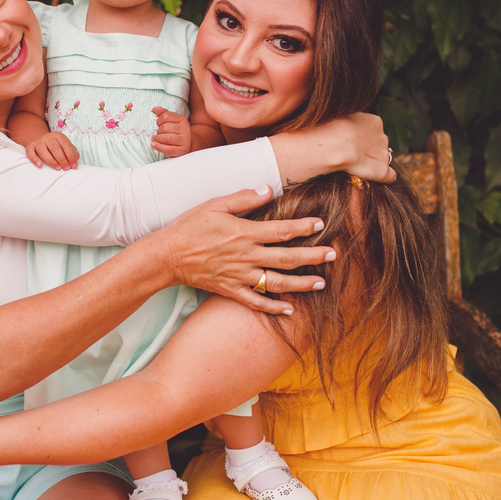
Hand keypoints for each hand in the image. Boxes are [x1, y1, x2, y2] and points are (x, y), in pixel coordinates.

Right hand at [26, 132, 80, 169]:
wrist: (43, 141)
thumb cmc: (58, 147)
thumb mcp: (66, 147)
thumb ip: (73, 152)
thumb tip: (75, 161)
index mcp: (59, 136)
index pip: (66, 145)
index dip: (71, 156)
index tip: (74, 166)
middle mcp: (48, 137)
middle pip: (55, 148)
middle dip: (62, 159)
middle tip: (66, 168)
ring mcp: (39, 141)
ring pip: (43, 150)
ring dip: (51, 161)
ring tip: (58, 168)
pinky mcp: (31, 146)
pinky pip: (30, 152)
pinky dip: (34, 159)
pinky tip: (40, 166)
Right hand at [146, 186, 335, 314]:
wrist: (167, 255)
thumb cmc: (189, 226)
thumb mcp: (215, 205)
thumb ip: (243, 198)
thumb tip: (269, 190)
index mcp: (244, 233)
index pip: (282, 230)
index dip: (303, 227)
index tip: (320, 224)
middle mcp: (246, 256)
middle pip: (287, 258)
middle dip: (313, 257)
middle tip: (334, 255)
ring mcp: (239, 276)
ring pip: (277, 282)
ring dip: (301, 283)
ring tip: (322, 283)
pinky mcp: (230, 290)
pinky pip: (256, 302)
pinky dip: (274, 308)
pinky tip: (291, 309)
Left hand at [150, 107, 190, 157]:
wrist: (187, 145)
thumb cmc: (176, 133)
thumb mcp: (172, 122)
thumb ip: (164, 114)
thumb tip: (156, 109)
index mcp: (182, 120)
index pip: (166, 116)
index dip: (159, 120)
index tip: (159, 124)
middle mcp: (185, 129)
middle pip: (165, 127)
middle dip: (158, 131)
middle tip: (158, 134)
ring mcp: (184, 141)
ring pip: (166, 138)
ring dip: (157, 139)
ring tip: (155, 139)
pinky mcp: (182, 150)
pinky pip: (168, 149)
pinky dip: (159, 147)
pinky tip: (154, 145)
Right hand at [271, 113, 394, 186]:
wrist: (333, 144)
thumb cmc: (328, 128)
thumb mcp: (336, 114)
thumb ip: (344, 119)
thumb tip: (336, 122)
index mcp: (374, 122)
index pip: (372, 131)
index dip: (361, 138)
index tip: (349, 143)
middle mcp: (382, 136)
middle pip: (378, 144)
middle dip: (367, 150)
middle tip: (349, 155)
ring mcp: (384, 154)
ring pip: (382, 159)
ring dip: (372, 162)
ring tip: (353, 165)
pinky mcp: (382, 171)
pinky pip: (390, 176)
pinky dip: (383, 177)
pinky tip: (371, 178)